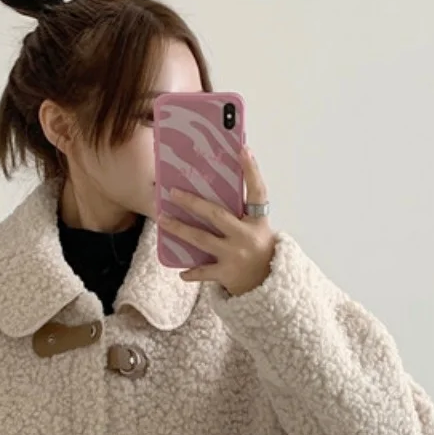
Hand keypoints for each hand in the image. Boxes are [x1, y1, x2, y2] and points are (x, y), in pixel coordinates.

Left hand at [157, 146, 276, 295]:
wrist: (270, 284)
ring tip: (163, 220)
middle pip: (216, 215)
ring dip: (180, 229)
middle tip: (173, 192)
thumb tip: (218, 187)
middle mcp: (247, 236)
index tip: (243, 149)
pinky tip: (181, 272)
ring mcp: (236, 255)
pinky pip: (203, 272)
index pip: (257, 192)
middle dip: (192, 203)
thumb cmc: (258, 250)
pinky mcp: (227, 274)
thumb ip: (242, 213)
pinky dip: (192, 273)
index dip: (251, 170)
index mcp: (258, 221)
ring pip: (202, 240)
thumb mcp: (257, 228)